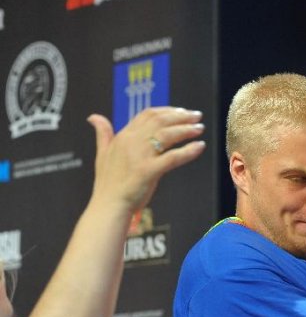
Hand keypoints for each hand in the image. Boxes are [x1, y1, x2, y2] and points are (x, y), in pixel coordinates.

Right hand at [87, 107, 205, 213]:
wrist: (108, 205)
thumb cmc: (108, 183)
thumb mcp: (102, 153)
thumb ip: (103, 134)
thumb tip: (94, 117)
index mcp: (123, 137)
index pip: (147, 115)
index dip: (167, 110)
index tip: (182, 111)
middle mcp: (131, 142)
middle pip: (160, 121)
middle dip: (181, 116)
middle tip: (196, 116)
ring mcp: (140, 156)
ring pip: (167, 135)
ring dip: (186, 129)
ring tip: (199, 129)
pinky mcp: (149, 171)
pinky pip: (173, 157)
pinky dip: (188, 151)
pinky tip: (200, 146)